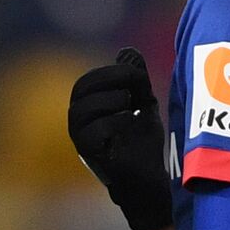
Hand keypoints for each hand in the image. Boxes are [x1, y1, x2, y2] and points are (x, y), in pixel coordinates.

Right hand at [68, 47, 172, 229]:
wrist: (150, 178)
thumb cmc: (143, 142)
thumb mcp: (142, 104)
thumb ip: (134, 79)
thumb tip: (127, 52)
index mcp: (87, 107)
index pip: (87, 81)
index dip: (112, 72)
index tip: (139, 78)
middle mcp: (78, 122)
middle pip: (81, 88)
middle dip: (111, 79)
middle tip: (137, 85)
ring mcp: (80, 139)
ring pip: (80, 110)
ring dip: (110, 100)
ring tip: (131, 106)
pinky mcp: (90, 156)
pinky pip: (92, 133)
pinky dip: (113, 123)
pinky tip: (130, 122)